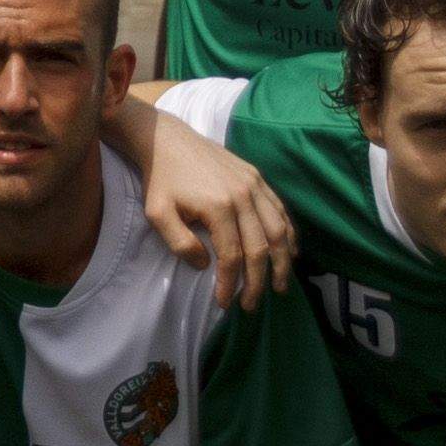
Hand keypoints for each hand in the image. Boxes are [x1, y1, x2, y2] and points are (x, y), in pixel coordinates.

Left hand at [137, 107, 295, 308]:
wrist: (168, 140)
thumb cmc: (161, 180)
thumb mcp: (158, 214)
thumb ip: (180, 243)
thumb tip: (206, 265)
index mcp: (219, 207)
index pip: (233, 256)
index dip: (231, 284)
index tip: (224, 304)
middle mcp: (243, 195)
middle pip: (261, 247)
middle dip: (259, 281)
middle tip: (252, 304)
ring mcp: (254, 185)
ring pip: (278, 230)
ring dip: (281, 262)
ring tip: (280, 286)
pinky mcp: (257, 177)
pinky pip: (279, 210)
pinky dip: (288, 234)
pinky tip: (288, 252)